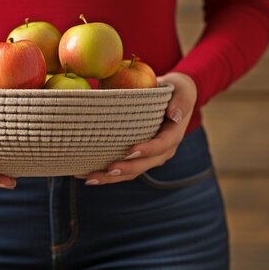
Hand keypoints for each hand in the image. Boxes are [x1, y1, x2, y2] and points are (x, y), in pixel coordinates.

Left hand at [79, 72, 197, 185]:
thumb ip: (181, 102)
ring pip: (131, 171)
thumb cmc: (175, 90)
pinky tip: (87, 175)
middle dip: (126, 169)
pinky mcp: (137, 157)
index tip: (131, 151)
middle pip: (144, 164)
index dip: (148, 149)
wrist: (172, 97)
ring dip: (111, 177)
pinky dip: (106, 174)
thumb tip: (175, 115)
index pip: (162, 145)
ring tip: (91, 179)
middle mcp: (162, 151)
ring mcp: (149, 157)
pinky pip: (123, 169)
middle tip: (109, 169)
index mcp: (173, 136)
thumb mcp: (182, 91)